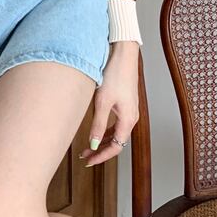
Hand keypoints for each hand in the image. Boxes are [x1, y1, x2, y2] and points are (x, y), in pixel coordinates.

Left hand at [78, 41, 139, 166]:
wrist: (123, 55)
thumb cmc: (114, 75)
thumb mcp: (103, 101)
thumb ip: (98, 124)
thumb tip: (93, 144)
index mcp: (128, 120)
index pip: (115, 147)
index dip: (101, 156)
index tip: (88, 161)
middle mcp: (132, 117)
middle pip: (117, 142)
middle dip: (100, 150)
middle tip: (85, 155)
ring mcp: (130, 110)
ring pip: (116, 132)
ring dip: (103, 140)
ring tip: (88, 145)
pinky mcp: (126, 102)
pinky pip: (117, 122)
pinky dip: (107, 129)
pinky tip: (97, 129)